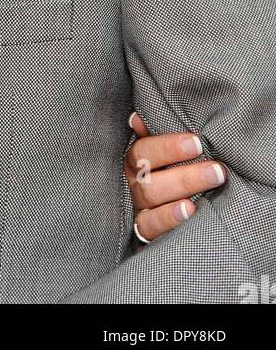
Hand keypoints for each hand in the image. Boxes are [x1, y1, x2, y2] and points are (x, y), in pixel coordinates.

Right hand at [126, 111, 227, 241]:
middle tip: (217, 169)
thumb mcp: (157, 153)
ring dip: (182, 190)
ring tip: (209, 184)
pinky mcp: (144, 232)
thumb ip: (151, 134)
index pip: (143, 151)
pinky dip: (169, 218)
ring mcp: (137, 209)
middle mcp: (133, 184)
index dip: (167, 147)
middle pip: (150, 178)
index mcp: (134, 162)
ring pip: (151, 199)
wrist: (158, 213)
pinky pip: (150, 227)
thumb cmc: (164, 172)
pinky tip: (190, 211)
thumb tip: (137, 118)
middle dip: (185, 174)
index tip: (197, 143)